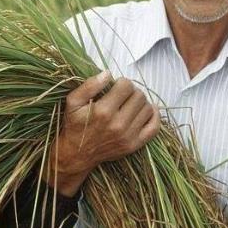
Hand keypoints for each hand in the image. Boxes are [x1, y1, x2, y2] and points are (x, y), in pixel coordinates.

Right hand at [46, 71, 160, 195]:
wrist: (77, 154)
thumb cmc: (75, 125)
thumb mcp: (73, 102)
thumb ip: (89, 85)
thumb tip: (108, 73)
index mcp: (103, 111)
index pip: (126, 86)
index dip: (122, 82)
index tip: (117, 86)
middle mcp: (118, 124)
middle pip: (139, 96)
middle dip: (132, 91)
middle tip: (124, 95)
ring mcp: (128, 136)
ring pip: (148, 108)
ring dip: (142, 102)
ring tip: (131, 103)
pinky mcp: (134, 145)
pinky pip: (154, 127)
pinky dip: (155, 116)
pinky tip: (147, 110)